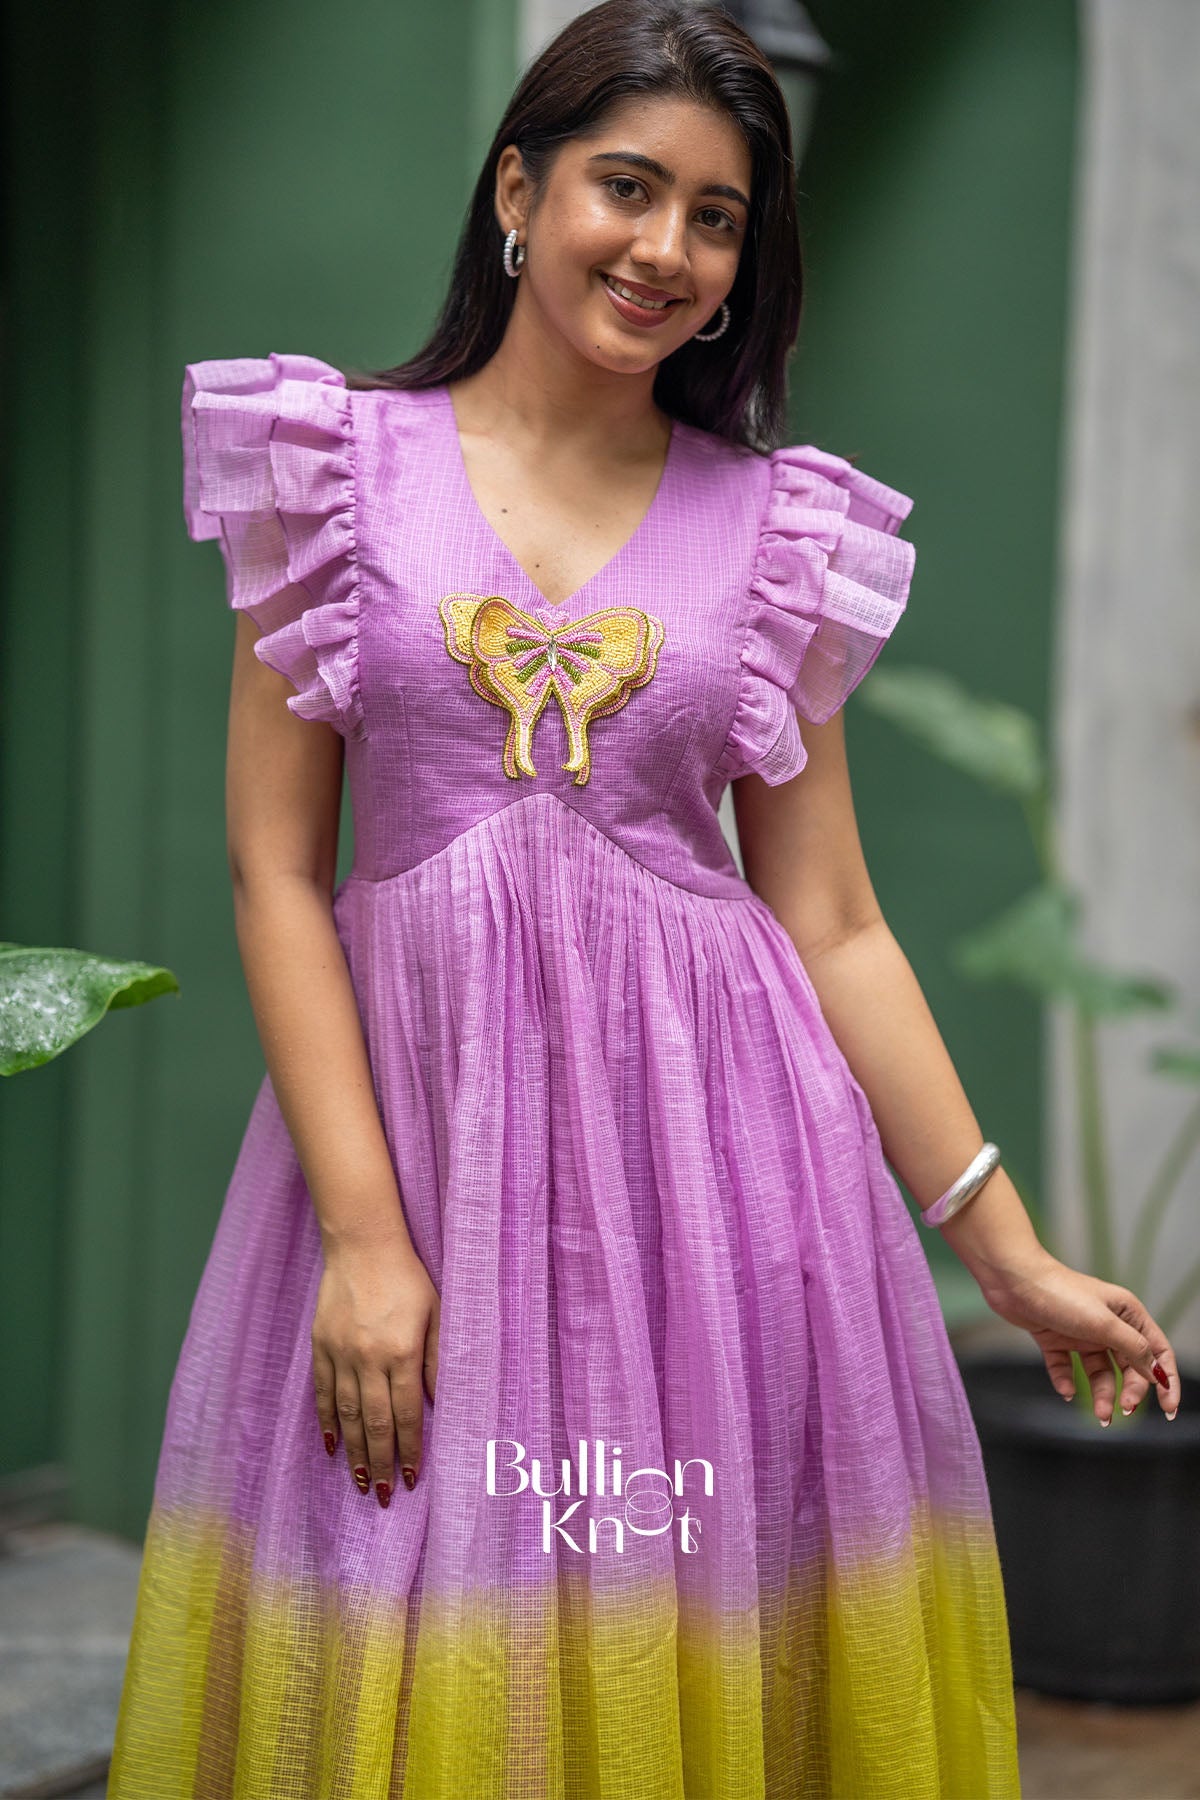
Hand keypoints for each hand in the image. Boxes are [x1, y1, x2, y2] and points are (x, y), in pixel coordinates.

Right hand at [311, 1236, 439, 1504]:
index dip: (410, 1449)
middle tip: (385, 1496)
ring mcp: (341, 1353)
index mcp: (402, 1352)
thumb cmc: (408, 1278)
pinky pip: (323, 1392)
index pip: (407, 1413)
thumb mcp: (438, 1313)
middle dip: (380, 1463)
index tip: (413, 1478)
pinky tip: (331, 1446)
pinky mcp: (321, 1345)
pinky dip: (327, 1421)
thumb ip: (441, 1358)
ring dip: (353, 1452)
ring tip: (360, 1482)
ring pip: (346, 1414)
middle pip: (374, 1423)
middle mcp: (368, 1358)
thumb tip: (445, 1402)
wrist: (362, 1245)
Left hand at [979, 1251, 1179, 1424]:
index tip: (1168, 1409)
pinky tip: (1066, 1390)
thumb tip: (1157, 1372)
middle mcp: (1107, 1323)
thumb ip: (1133, 1348)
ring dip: (1102, 1394)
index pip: (1156, 1350)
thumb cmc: (1060, 1294)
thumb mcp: (1104, 1324)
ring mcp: (1080, 1332)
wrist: (1012, 1279)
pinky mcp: (1055, 1338)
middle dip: (1130, 1390)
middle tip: (1122, 1410)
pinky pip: (1066, 1367)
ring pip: (1099, 1371)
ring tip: (1100, 1416)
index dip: (1166, 1379)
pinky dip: (1067, 1381)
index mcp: (1127, 1313)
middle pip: (1129, 1365)